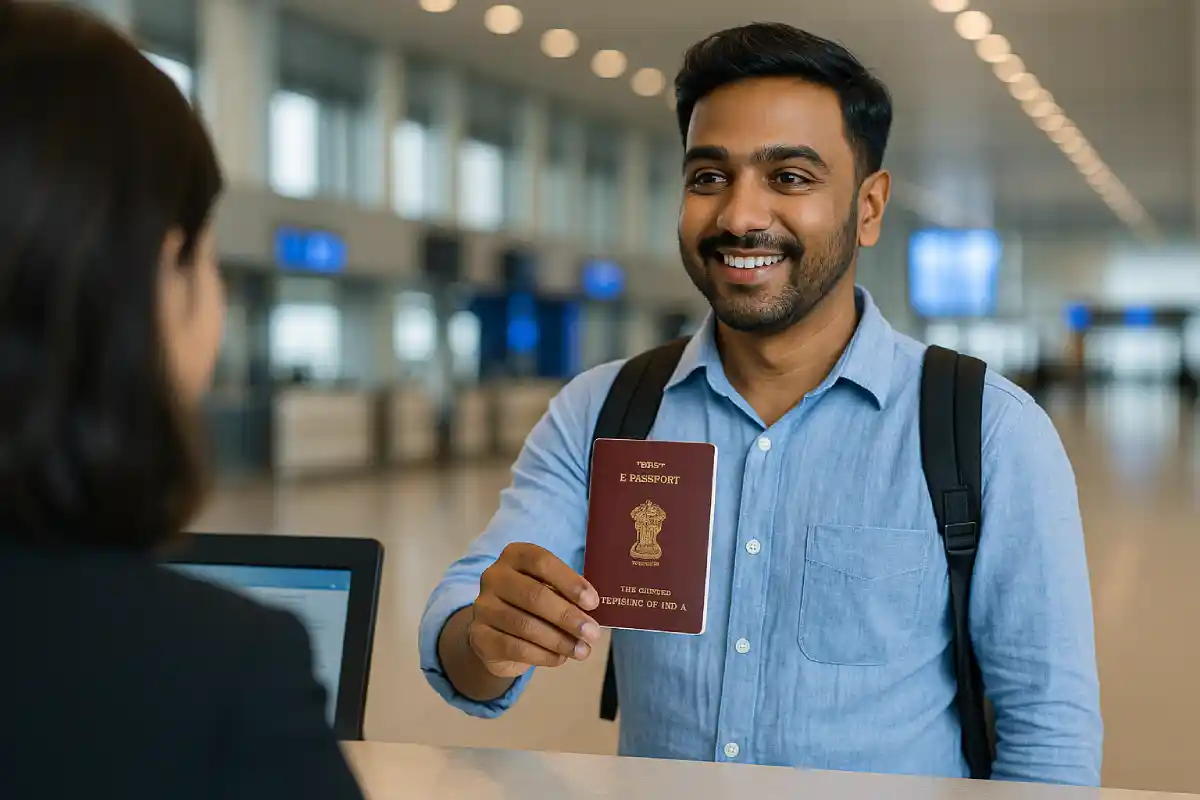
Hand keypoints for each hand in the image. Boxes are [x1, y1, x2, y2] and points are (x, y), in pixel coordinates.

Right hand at [468, 543, 601, 678]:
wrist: (495, 632)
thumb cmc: (532, 605)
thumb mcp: (550, 590)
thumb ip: (567, 596)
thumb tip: (592, 612)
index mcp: (515, 556)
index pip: (542, 562)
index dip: (569, 582)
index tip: (593, 603)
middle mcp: (494, 576)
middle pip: (534, 595)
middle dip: (567, 616)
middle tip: (592, 633)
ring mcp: (483, 606)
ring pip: (525, 625)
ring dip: (559, 640)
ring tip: (582, 650)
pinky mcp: (479, 636)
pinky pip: (515, 648)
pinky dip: (543, 655)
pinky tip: (560, 658)